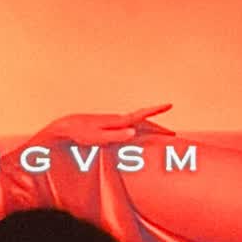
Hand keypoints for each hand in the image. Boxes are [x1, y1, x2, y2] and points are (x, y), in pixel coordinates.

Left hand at [34, 104, 176, 144]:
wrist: (67, 126)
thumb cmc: (81, 133)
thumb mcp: (98, 137)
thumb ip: (116, 135)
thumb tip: (134, 132)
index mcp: (119, 122)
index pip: (141, 115)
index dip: (156, 110)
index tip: (170, 104)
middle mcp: (120, 121)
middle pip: (144, 124)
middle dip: (158, 129)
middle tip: (173, 135)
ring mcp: (116, 124)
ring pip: (138, 126)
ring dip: (151, 131)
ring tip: (162, 136)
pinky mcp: (111, 128)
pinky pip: (131, 129)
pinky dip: (141, 132)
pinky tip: (141, 135)